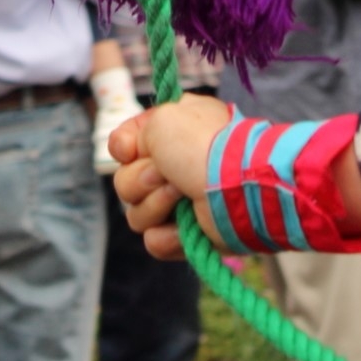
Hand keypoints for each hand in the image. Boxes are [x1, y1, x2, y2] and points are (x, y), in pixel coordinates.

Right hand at [110, 93, 229, 259]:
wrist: (238, 185)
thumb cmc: (201, 145)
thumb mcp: (162, 120)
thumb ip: (135, 134)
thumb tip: (126, 154)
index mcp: (169, 131)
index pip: (124, 144)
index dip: (122, 150)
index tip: (129, 151)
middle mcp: (171, 165)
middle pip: (124, 182)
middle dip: (140, 179)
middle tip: (165, 174)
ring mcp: (178, 202)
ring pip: (136, 214)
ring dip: (155, 205)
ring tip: (182, 196)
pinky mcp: (186, 234)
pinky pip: (154, 241)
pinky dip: (167, 236)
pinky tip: (186, 227)